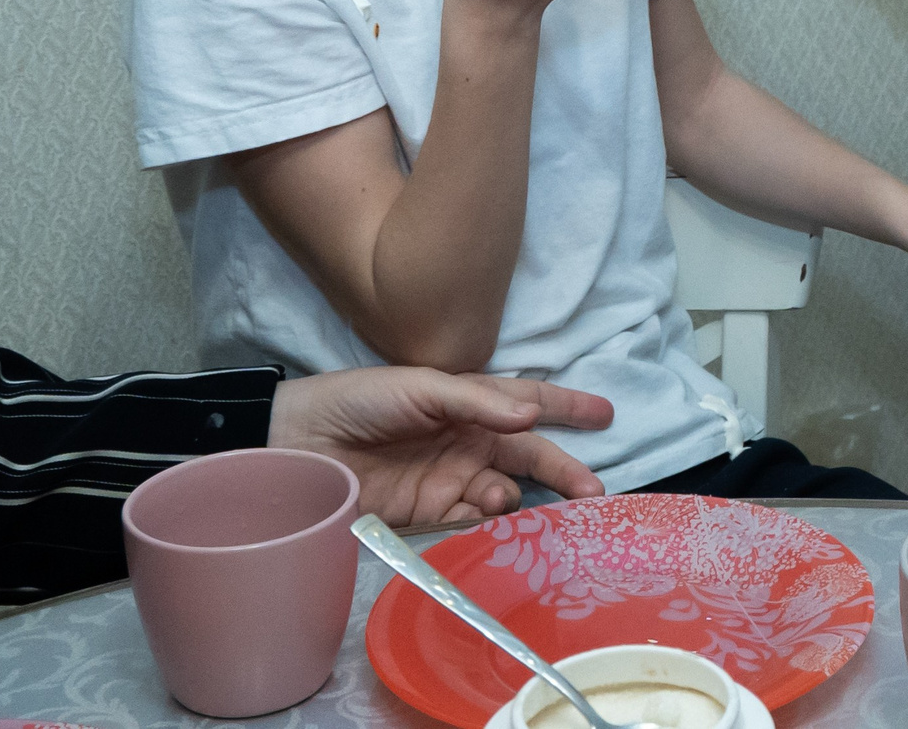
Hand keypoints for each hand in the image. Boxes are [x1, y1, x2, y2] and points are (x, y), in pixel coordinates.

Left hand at [267, 366, 614, 524]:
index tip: (607, 414)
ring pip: (506, 491)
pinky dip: (487, 520)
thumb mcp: (420, 387)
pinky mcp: (429, 514)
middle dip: (563, 470)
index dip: (568, 407)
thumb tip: (532, 416)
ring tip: (504, 498)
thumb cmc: (359, 400)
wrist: (301, 445)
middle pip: (528, 455)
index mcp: (469, 403)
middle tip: (593, 490)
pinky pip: (472, 520)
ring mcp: (451, 478)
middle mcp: (467, 441)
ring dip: (517, 497)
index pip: (529, 403)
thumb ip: (477, 401)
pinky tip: (485, 512)